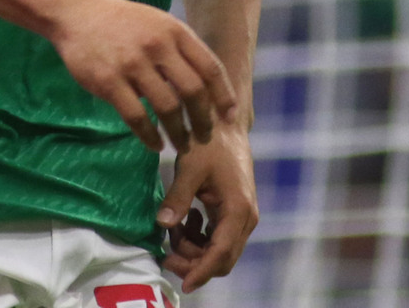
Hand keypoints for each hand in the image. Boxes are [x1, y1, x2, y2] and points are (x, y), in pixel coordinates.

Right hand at [45, 0, 236, 153]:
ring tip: (182, 146)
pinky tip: (156, 145)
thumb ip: (182, 51)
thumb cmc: (125, 23)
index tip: (229, 117)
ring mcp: (132, 64)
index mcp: (175, 32)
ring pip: (167, 108)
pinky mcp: (108, 82)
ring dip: (179, 133)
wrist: (79, 13)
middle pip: (193, 91)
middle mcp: (158, 46)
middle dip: (204, 119)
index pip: (210, 68)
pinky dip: (150, 136)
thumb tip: (207, 88)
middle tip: (205, 137)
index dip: (224, 96)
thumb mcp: (160, 25)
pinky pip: (136, 117)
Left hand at [158, 119, 257, 292]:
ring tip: (175, 228)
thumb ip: (178, 198)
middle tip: (167, 252)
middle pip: (222, 259)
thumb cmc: (208, 142)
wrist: (225, 124)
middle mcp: (246, 218)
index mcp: (238, 210)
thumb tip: (162, 225)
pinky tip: (187, 219)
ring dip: (194, 248)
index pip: (221, 255)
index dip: (201, 272)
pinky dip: (200, 237)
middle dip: (193, 262)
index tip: (183, 284)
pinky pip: (218, 238)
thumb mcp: (190, 168)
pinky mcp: (235, 213)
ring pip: (219, 251)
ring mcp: (242, 217)